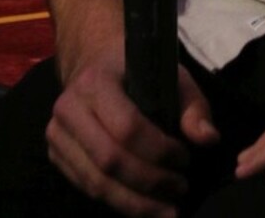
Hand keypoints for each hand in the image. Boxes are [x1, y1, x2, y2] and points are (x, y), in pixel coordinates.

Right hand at [46, 51, 217, 216]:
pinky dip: (118, 202)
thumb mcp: (172, 75)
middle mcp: (68, 108)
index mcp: (95, 81)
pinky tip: (144, 206)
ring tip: (167, 209)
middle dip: (149, 183)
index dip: (159, 152)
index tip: (185, 160)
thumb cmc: (139, 70)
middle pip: (110, 161)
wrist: (94, 62)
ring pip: (96, 182)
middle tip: (180, 190)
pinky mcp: (56, 155)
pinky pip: (87, 188)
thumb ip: (193, 106)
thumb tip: (208, 140)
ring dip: (135, 203)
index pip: (127, 128)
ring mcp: (57, 135)